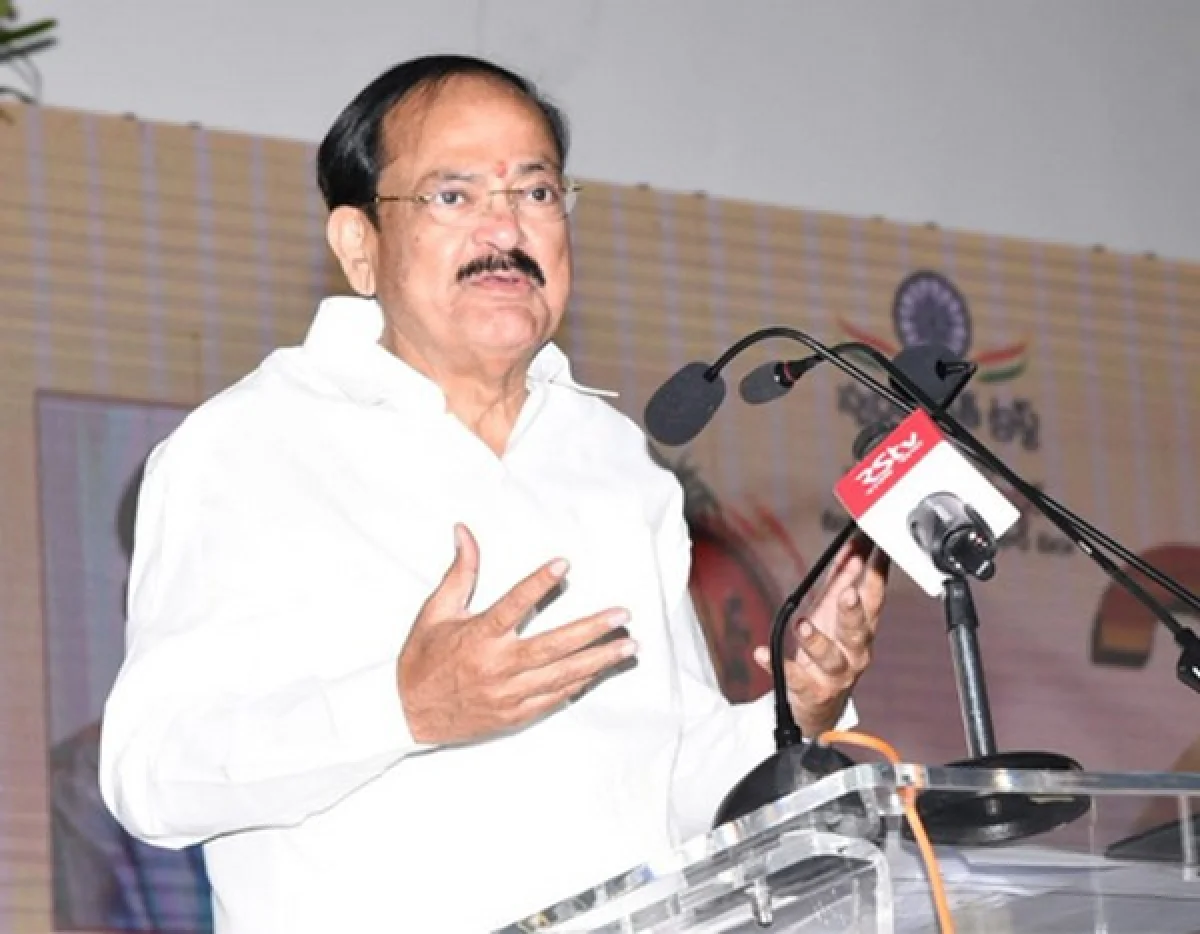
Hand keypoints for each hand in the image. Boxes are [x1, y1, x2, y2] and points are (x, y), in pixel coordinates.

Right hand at [398, 524, 636, 744]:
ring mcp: (508, 694)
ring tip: (628, 646)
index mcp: (477, 637)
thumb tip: (464, 531)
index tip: (564, 565)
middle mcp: (496, 666)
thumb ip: (459, 572)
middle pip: (553, 646)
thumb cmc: (422, 660)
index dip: (538, 584)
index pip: (513, 605)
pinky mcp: (515, 715)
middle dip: (592, 630)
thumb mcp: (435, 612)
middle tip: (622, 617)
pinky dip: (578, 684)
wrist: (407, 715)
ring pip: (562, 675)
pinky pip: (554, 698)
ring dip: (598, 660)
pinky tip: (599, 671)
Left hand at [754, 534, 888, 735]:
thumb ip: (843, 578)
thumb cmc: (831, 648)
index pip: (874, 599)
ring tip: (802, 624)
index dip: (877, 575)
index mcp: (863, 629)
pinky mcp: (812, 691)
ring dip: (816, 640)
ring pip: (830, 657)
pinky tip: (760, 653)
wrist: (820, 701)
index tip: (877, 552)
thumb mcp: (834, 610)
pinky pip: (794, 678)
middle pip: (858, 631)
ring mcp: (835, 674)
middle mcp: (855, 652)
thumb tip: (852, 545)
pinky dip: (776, 665)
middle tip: (849, 593)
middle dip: (853, 611)